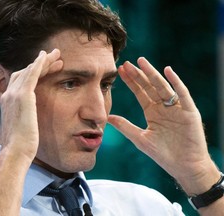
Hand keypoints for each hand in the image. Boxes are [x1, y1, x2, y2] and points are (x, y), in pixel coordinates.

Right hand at [0, 49, 62, 161]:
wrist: (15, 152)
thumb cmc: (21, 146)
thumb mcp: (22, 129)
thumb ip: (24, 119)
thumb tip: (30, 122)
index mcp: (8, 103)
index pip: (21, 82)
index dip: (34, 73)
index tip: (48, 69)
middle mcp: (8, 95)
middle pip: (25, 73)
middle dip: (40, 64)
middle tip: (54, 59)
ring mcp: (14, 94)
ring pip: (30, 70)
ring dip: (43, 61)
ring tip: (56, 55)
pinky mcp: (23, 95)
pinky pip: (32, 73)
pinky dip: (40, 63)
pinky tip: (48, 57)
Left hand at [108, 57, 218, 193]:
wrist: (183, 167)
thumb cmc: (163, 154)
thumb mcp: (140, 138)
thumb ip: (125, 126)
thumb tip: (108, 117)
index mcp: (152, 112)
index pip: (140, 93)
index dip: (131, 82)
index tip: (120, 71)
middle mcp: (163, 107)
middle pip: (149, 87)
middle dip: (139, 75)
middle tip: (128, 63)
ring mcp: (176, 108)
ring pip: (163, 87)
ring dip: (153, 74)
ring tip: (142, 62)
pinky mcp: (189, 112)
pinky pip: (182, 95)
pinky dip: (176, 83)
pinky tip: (168, 71)